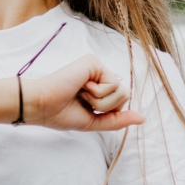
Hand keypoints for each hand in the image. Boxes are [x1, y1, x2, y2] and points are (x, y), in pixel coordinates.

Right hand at [22, 56, 143, 132]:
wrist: (42, 106)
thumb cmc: (61, 114)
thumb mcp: (94, 122)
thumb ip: (118, 119)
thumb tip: (143, 118)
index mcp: (99, 87)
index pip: (121, 101)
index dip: (107, 111)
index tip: (84, 107)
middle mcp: (99, 75)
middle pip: (125, 96)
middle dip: (105, 106)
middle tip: (82, 101)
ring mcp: (97, 67)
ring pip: (121, 91)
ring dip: (100, 101)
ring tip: (80, 94)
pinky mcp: (94, 62)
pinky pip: (112, 84)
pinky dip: (97, 93)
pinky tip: (80, 87)